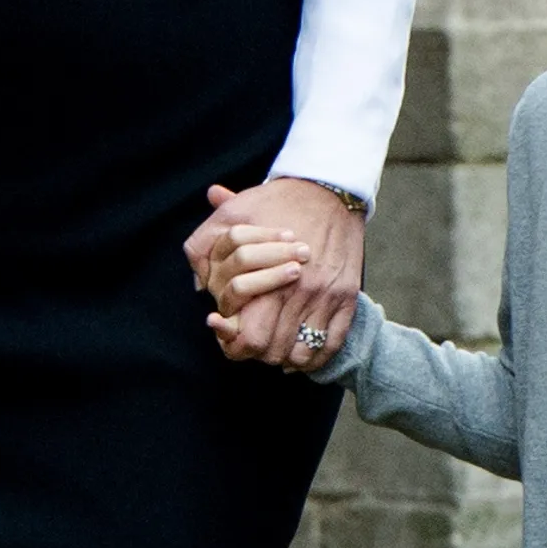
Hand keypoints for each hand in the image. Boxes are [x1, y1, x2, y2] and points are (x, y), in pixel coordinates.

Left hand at [189, 177, 361, 370]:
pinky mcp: (347, 296)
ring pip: (302, 351)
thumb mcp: (235, 215)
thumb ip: (207, 246)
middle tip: (253, 349)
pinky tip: (301, 354)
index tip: (231, 340)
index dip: (236, 346)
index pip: (250, 336)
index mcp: (267, 277)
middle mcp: (298, 291)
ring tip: (276, 352)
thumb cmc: (278, 202)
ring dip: (286, 358)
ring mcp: (325, 296)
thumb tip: (199, 284)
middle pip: (274, 349)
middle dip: (260, 355)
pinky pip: (331, 342)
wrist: (329, 190)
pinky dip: (316, 356)